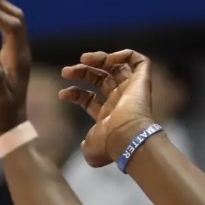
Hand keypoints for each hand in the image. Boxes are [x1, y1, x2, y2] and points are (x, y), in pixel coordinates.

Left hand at [59, 50, 157, 166]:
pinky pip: (139, 61)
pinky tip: (109, 59)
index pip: (89, 98)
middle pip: (100, 79)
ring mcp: (132, 91)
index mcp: (107, 116)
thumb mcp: (90, 149)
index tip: (62, 94)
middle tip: (66, 72)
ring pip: (116, 67)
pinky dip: (124, 55)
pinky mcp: (142, 81)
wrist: (127, 137)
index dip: (74, 93)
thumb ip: (86, 146)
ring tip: (82, 59)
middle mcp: (120, 101)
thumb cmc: (109, 144)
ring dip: (97, 59)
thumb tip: (84, 145)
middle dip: (81, 72)